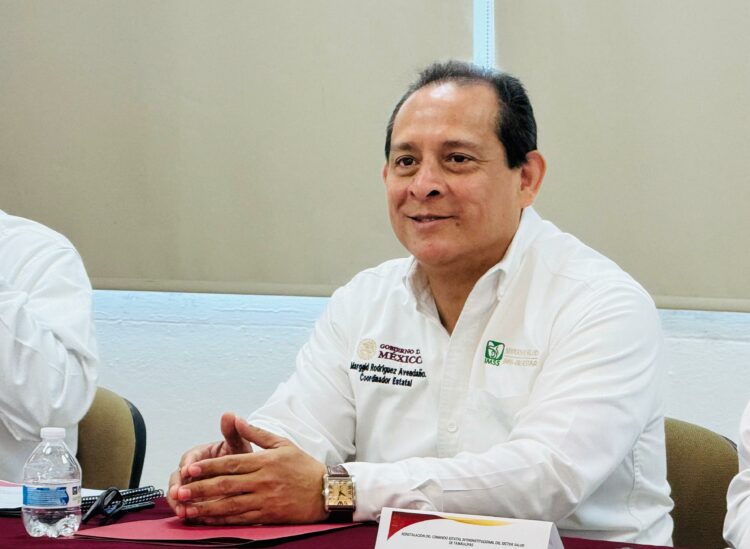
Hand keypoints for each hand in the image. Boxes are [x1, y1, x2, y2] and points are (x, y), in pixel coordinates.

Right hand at [167, 412, 251, 516]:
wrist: (245, 474)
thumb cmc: (239, 457)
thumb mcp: (238, 445)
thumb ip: (232, 432)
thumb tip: (229, 414)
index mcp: (199, 455)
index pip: (189, 457)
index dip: (188, 464)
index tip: (188, 470)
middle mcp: (191, 471)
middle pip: (178, 478)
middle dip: (177, 486)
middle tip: (177, 494)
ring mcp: (191, 487)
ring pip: (178, 494)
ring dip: (177, 502)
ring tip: (181, 510)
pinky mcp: (194, 501)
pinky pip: (186, 506)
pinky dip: (185, 511)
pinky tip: (188, 516)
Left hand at [174, 417, 327, 524]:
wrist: (327, 491)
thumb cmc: (304, 466)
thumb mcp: (282, 444)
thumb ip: (257, 433)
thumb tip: (236, 418)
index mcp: (265, 461)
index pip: (231, 463)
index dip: (208, 467)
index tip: (190, 469)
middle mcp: (263, 480)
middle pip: (226, 484)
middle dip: (200, 488)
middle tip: (180, 490)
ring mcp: (265, 499)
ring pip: (230, 504)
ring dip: (206, 507)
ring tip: (187, 508)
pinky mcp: (269, 515)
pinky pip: (241, 518)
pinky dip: (223, 520)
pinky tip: (209, 519)